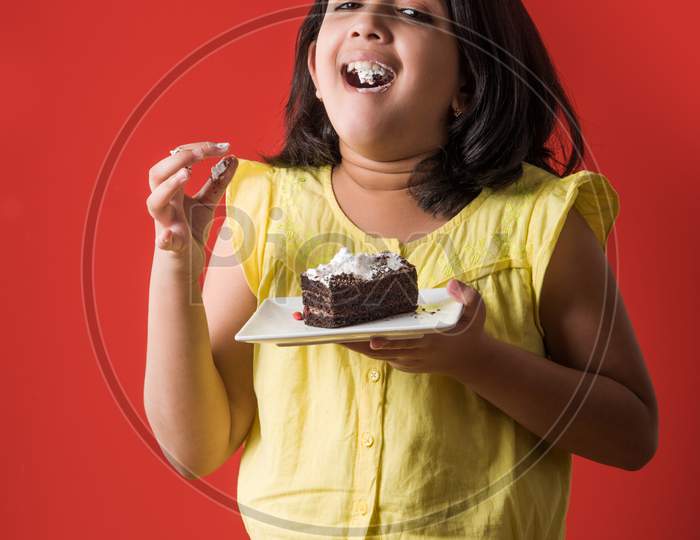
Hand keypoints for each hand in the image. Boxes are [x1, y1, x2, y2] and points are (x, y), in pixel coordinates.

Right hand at [146, 141, 237, 277]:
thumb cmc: (191, 230)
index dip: (198, 149)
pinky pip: (163, 242)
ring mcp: (164, 223)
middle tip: (202, 152)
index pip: (177, 160)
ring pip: (155, 202)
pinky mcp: (170, 246)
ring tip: (187, 174)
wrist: (185, 263)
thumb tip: (233, 158)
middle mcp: (164, 203)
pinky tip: (169, 235)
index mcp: (171, 190)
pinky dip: (165, 238)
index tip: (224, 146)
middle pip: (157, 173)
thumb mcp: (206, 203)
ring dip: (168, 187)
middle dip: (178, 159)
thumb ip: (217, 182)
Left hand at [338, 279, 487, 376]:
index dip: (388, 342)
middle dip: (356, 342)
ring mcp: (406, 361)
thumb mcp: (478, 311)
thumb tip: (451, 284)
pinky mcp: (401, 363)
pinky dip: (360, 346)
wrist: (470, 361)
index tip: (371, 338)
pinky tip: (344, 334)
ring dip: (352, 344)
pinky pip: (377, 355)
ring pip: (374, 354)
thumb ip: (468, 296)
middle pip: (380, 350)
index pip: (406, 343)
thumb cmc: (471, 331)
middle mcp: (414, 354)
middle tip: (332, 332)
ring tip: (328, 332)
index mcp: (430, 341)